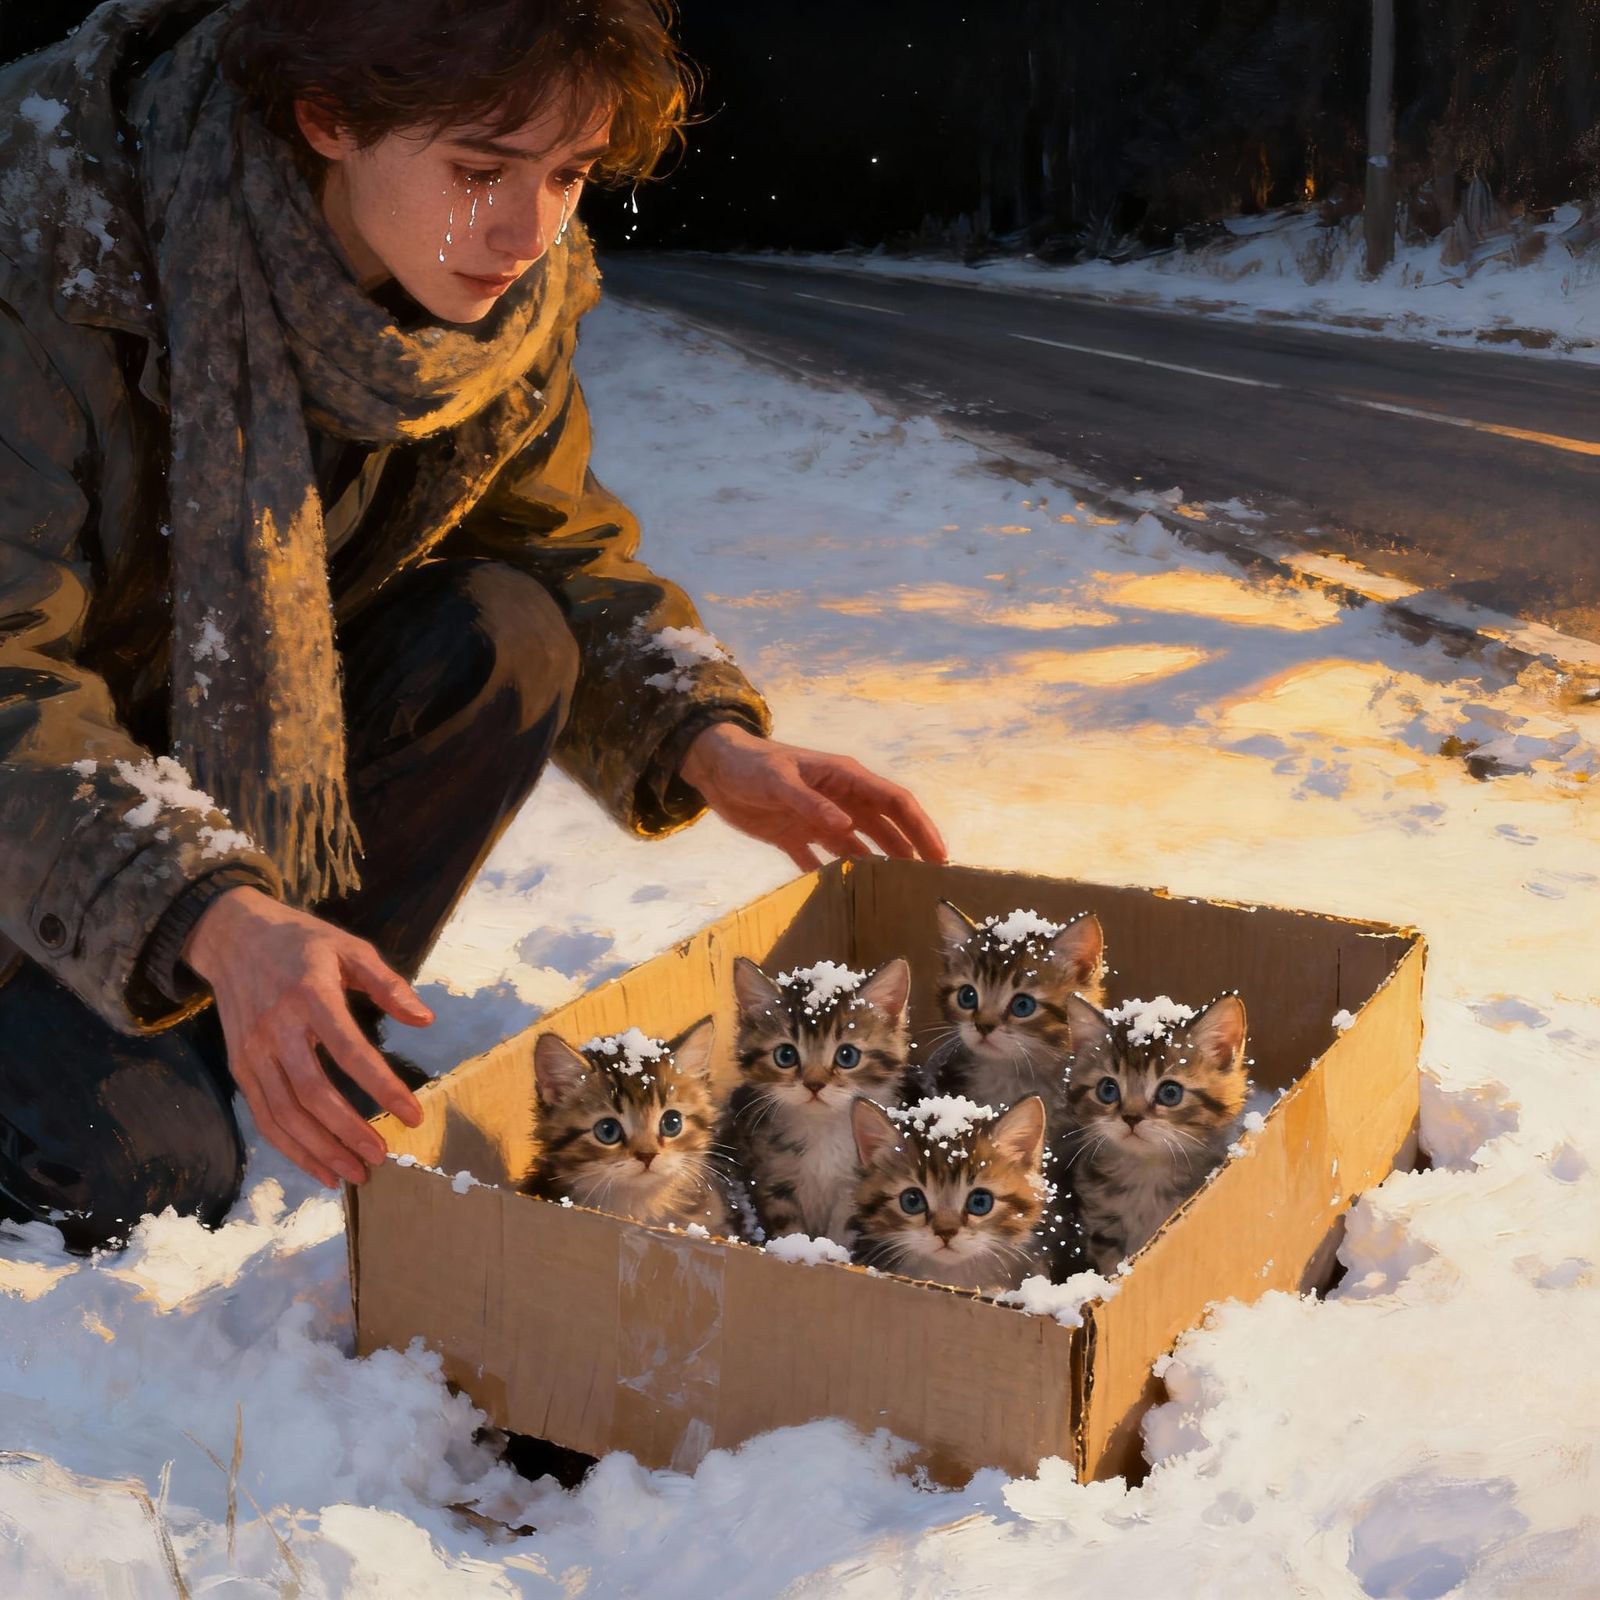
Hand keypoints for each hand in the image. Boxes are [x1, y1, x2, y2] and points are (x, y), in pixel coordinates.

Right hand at [183, 887, 431, 1187]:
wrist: (232, 936)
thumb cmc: (301, 943)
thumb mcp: (349, 947)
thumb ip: (388, 984)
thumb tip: (426, 1019)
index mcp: (310, 995)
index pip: (350, 1050)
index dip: (382, 1086)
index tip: (413, 1115)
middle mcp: (277, 1028)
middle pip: (312, 1092)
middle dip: (348, 1131)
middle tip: (382, 1157)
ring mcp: (253, 1051)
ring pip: (284, 1113)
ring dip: (319, 1149)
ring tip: (355, 1172)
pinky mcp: (239, 1066)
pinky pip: (264, 1115)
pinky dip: (290, 1147)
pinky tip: (319, 1166)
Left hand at [679, 724, 947, 871]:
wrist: (714, 768)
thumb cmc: (749, 764)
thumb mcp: (778, 780)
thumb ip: (810, 803)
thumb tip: (846, 826)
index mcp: (845, 778)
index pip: (895, 802)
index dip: (920, 827)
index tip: (938, 855)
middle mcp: (839, 799)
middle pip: (885, 826)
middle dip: (909, 850)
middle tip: (927, 882)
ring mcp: (819, 819)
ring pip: (858, 845)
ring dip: (877, 865)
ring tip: (894, 894)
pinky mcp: (795, 836)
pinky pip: (821, 860)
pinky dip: (833, 877)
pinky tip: (844, 899)